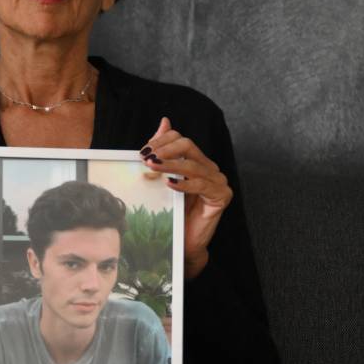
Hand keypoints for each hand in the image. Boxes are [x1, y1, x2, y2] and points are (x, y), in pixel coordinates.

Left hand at [141, 117, 233, 278]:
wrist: (186, 242)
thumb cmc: (175, 212)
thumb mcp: (164, 178)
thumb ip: (164, 152)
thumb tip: (165, 121)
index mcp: (197, 160)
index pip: (180, 139)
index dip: (160, 142)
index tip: (142, 152)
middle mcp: (209, 167)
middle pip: (187, 145)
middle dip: (164, 150)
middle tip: (146, 158)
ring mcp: (218, 181)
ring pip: (192, 165)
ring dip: (170, 165)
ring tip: (152, 167)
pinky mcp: (222, 196)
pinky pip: (202, 185)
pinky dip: (184, 183)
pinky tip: (169, 184)